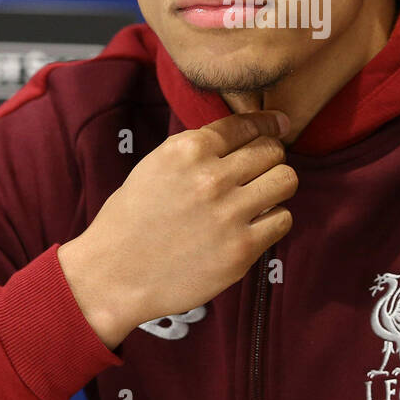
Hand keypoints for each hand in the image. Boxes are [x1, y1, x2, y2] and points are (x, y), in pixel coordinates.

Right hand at [58, 110, 296, 350]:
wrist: (113, 275)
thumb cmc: (131, 220)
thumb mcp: (155, 166)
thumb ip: (197, 149)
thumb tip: (243, 134)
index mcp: (187, 150)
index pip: (246, 124)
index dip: (268, 124)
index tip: (279, 126)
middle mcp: (211, 177)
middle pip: (272, 150)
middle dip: (271, 157)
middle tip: (262, 171)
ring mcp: (229, 213)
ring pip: (286, 180)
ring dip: (278, 186)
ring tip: (263, 197)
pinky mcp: (241, 249)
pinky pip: (283, 219)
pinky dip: (274, 220)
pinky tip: (256, 225)